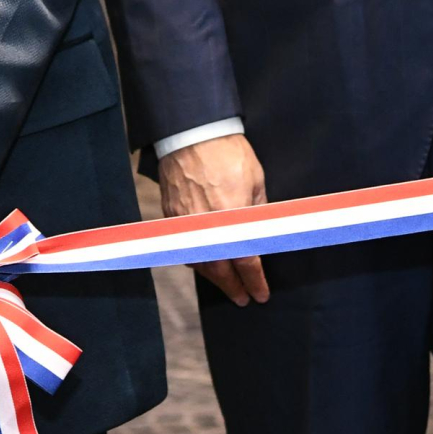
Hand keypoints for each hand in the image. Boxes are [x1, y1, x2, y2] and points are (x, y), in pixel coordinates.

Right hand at [157, 134, 268, 305]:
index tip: (260, 294)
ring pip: (200, 263)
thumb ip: (258, 211)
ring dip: (214, 277)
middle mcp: (208, 227)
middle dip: (233, 287)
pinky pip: (185, 248)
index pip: (246, 262)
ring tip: (225, 284)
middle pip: (220, 271)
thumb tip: (260, 231)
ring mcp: (187, 224)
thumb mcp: (256, 181)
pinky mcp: (172, 217)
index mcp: (234, 219)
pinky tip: (203, 262)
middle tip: (243, 298)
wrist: (191, 134)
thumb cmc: (227, 152)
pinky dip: (196, 259)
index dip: (254, 281)